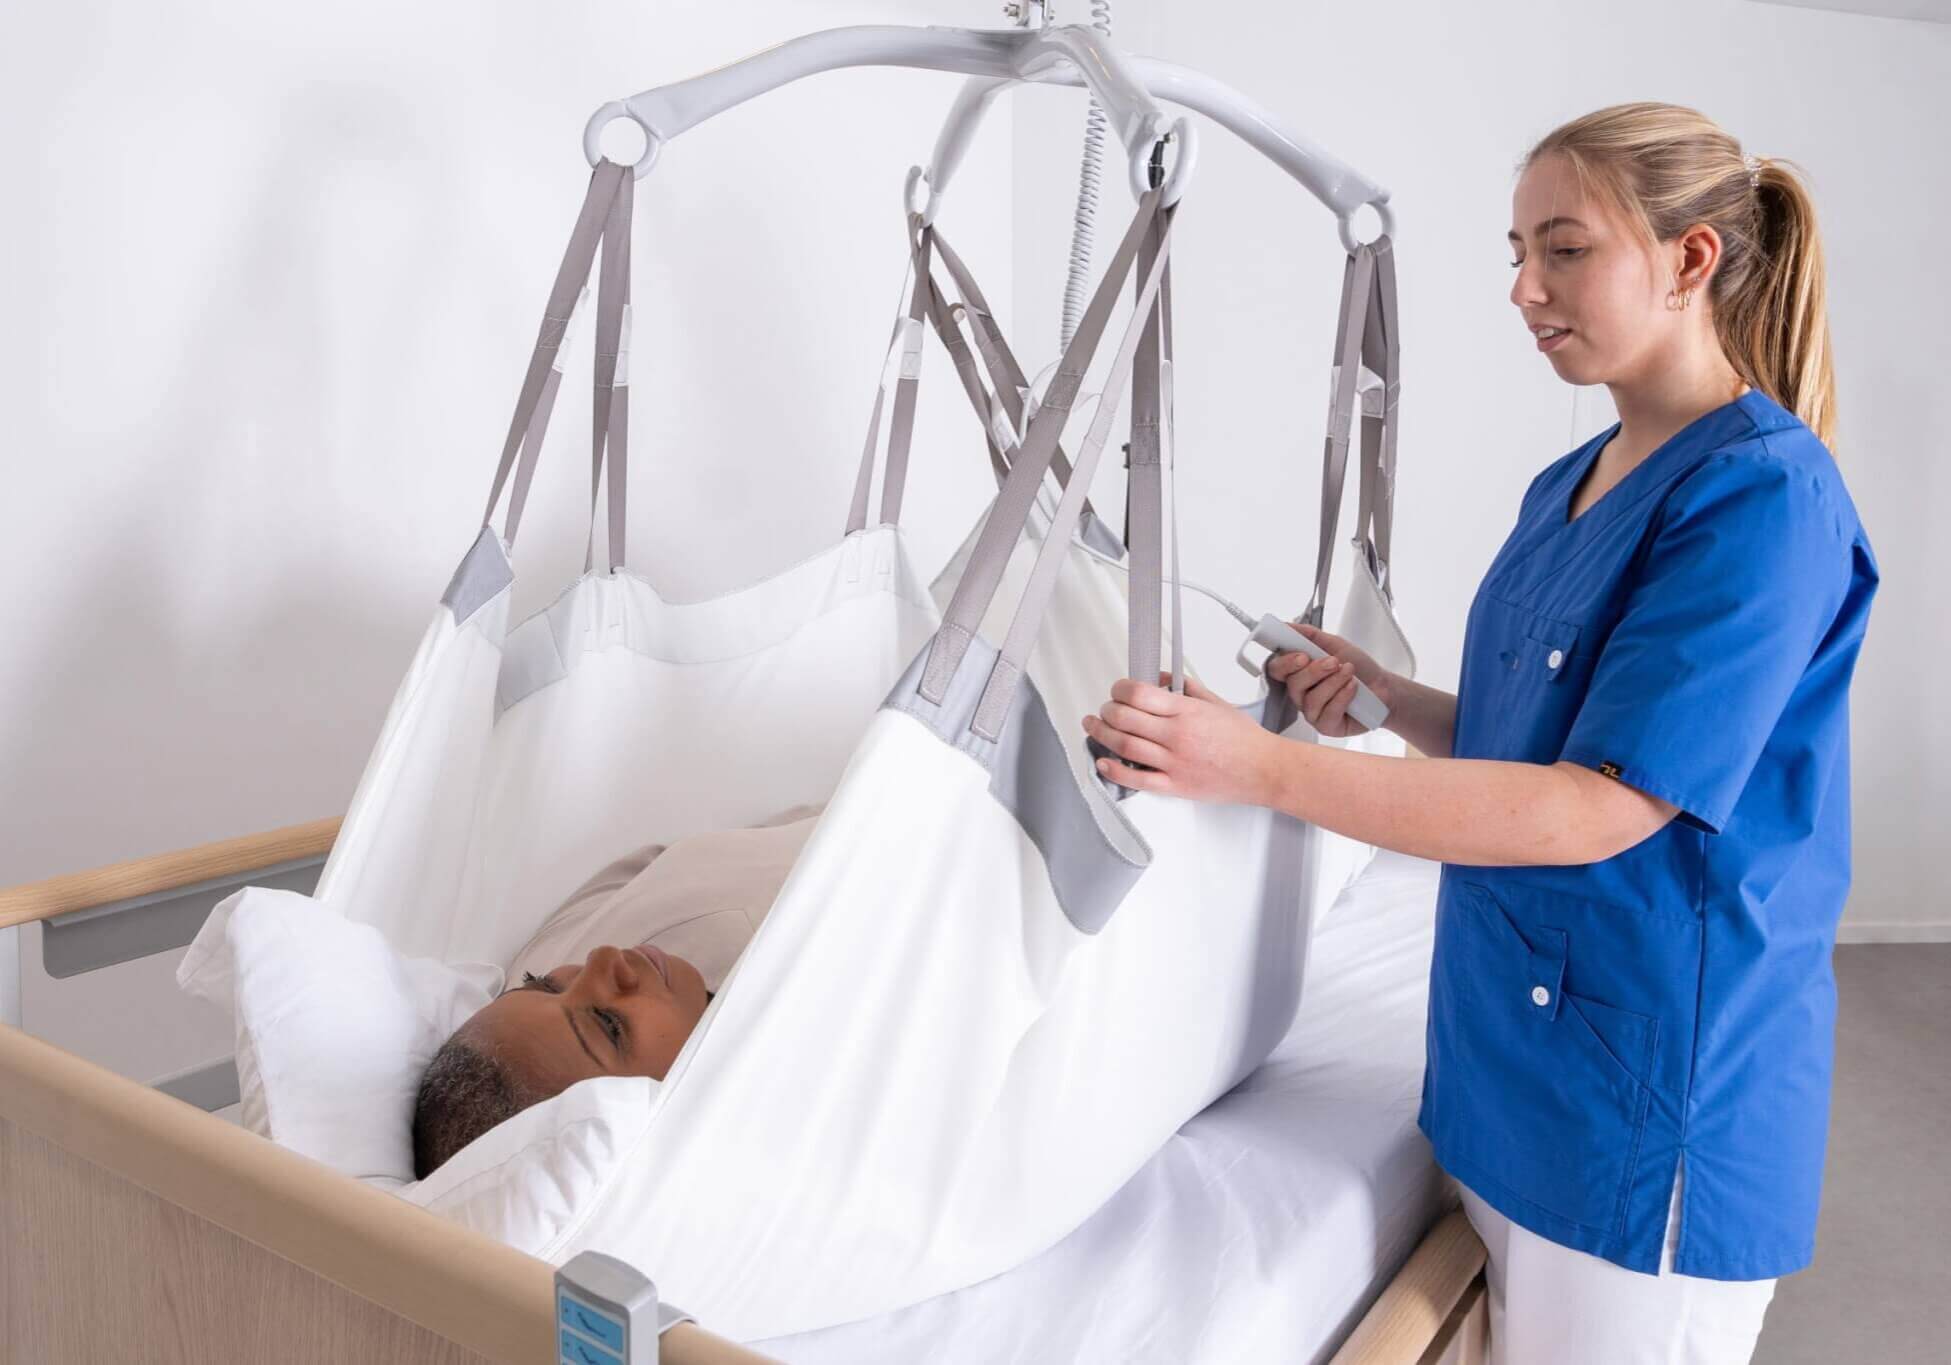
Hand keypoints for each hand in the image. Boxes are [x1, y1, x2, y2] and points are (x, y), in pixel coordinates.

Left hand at [1081, 672, 1280, 805]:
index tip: (1116, 690)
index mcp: (1187, 711)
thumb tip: (1159, 677)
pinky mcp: (1175, 786)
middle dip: (1106, 710)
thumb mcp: (1216, 703)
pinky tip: (1103, 762)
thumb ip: (1186, 688)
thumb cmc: (1245, 739)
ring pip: (1125, 746)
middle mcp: (1177, 735)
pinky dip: (1114, 770)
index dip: (1119, 689)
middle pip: (1124, 718)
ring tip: (1094, 728)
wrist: (1265, 770)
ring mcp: (1174, 762)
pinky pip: (1137, 779)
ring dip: (1101, 735)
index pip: (1139, 693)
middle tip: (1104, 710)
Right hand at [1265, 621, 1388, 739]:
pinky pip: (1327, 713)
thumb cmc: (1358, 668)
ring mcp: (1312, 712)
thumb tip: (1286, 625)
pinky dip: (1342, 697)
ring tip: (1350, 672)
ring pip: (1311, 699)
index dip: (1285, 663)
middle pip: (1293, 684)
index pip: (1277, 669)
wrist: (1383, 687)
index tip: (1302, 655)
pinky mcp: (1326, 726)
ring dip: (1334, 682)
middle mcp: (1301, 694)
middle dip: (1315, 671)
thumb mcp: (1334, 644)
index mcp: (1298, 673)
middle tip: (1334, 661)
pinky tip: (1353, 688)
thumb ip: (1309, 635)